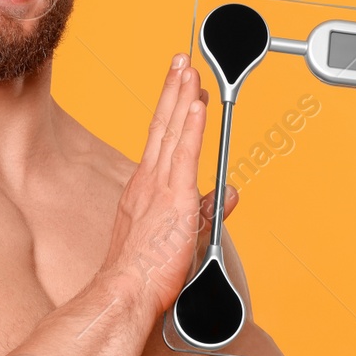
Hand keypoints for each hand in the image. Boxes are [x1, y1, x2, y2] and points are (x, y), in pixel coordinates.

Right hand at [101, 56, 217, 318]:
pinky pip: (183, 154)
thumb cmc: (145, 274)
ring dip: (181, 98)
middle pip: (162, 126)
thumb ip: (207, 210)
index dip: (170, 111)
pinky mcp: (173, 198)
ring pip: (170, 132)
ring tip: (188, 69)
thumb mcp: (183, 235)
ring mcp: (158, 188)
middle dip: (173, 91)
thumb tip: (230, 193)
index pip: (160, 141)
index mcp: (145, 190)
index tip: (179, 88)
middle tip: (181, 62)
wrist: (125, 293)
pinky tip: (195, 104)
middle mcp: (148, 182)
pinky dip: (189, 126)